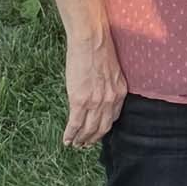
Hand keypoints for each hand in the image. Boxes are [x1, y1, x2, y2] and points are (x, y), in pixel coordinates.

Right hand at [63, 32, 127, 147]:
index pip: (113, 118)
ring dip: (81, 140)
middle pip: (102, 128)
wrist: (91, 40)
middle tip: (85, 145)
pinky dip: (70, 135)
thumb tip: (99, 95)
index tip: (97, 134)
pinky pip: (75, 124)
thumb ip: (109, 86)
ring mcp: (95, 102)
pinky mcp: (80, 100)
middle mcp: (110, 100)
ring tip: (75, 145)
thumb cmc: (100, 50)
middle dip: (93, 139)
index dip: (104, 129)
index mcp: (119, 92)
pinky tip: (66, 140)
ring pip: (88, 129)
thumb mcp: (112, 71)